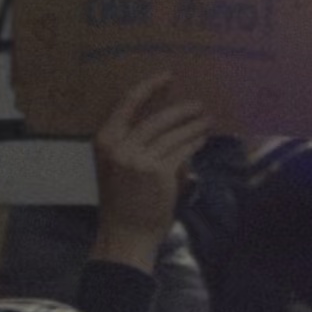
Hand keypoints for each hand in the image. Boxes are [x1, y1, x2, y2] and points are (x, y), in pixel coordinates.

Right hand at [91, 73, 210, 272]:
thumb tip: (171, 124)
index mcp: (105, 141)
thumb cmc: (122, 203)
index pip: (128, 103)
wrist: (125, 235)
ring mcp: (139, 159)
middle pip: (157, 117)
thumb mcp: (117, 167)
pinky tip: (201, 140)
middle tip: (199, 105)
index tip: (168, 77)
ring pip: (174, 134)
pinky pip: (182, 151)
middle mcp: (120, 146)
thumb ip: (136, 144)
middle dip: (182, 110)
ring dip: (194, 126)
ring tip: (207, 121)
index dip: (149, 87)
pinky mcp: (159, 172)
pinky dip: (194, 144)